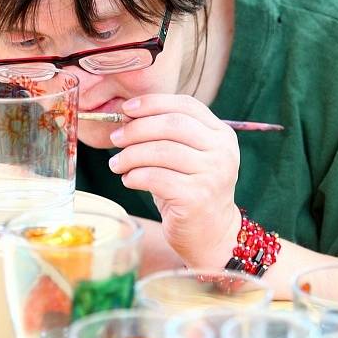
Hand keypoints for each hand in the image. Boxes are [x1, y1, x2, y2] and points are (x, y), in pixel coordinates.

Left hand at [108, 95, 241, 270]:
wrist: (212, 234)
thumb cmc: (191, 191)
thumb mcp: (186, 157)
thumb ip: (166, 136)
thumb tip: (127, 118)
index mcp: (221, 135)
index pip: (187, 105)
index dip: (153, 103)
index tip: (127, 109)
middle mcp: (222, 152)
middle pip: (172, 125)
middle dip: (137, 128)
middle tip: (116, 138)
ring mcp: (212, 174)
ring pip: (160, 151)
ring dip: (130, 155)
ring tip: (116, 164)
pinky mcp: (196, 197)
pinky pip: (155, 178)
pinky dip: (135, 176)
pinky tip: (128, 180)